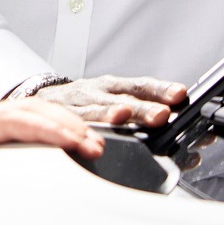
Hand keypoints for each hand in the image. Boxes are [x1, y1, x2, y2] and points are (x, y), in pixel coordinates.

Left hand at [0, 93, 104, 184]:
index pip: (5, 119)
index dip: (42, 127)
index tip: (72, 138)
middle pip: (27, 115)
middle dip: (64, 127)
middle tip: (98, 150)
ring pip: (27, 122)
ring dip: (61, 131)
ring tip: (94, 151)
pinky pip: (17, 137)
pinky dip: (47, 139)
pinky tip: (65, 154)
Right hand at [33, 75, 186, 126]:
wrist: (43, 102)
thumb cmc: (84, 103)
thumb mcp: (110, 98)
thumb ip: (140, 110)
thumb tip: (181, 133)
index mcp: (113, 86)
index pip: (140, 86)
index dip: (160, 89)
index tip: (179, 94)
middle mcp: (96, 91)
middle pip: (121, 98)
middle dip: (141, 107)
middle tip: (161, 115)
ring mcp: (77, 104)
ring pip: (94, 109)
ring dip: (110, 114)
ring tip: (122, 116)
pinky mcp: (59, 119)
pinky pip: (71, 125)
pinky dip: (81, 131)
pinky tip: (90, 138)